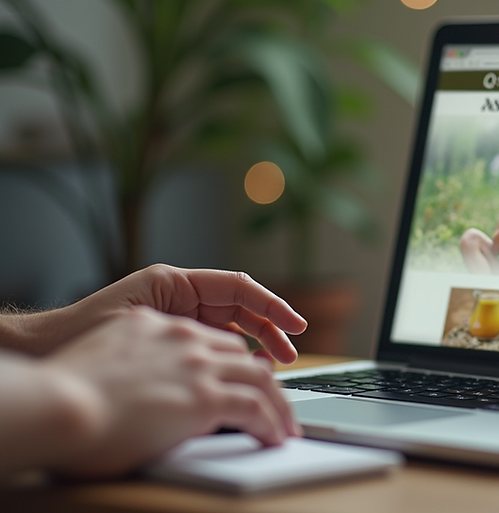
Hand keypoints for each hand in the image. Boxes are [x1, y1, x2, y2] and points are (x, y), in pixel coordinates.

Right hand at [42, 307, 297, 477]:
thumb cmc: (66, 399)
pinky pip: (256, 406)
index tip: (241, 376)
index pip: (209, 337)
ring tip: (284, 426)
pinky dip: (271, 422)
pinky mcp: (206, 395)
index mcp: (154, 325)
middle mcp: (182, 338)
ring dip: (277, 404)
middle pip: (241, 353)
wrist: (59, 407)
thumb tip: (149, 391)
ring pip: (259, 378)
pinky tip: (274, 436)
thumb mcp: (108, 363)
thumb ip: (137, 366)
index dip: (230, 359)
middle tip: (273, 402)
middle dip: (262, 378)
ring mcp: (197, 364)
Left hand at [63, 265, 306, 363]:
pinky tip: (243, 372)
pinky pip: (215, 343)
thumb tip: (234, 353)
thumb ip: (185, 333)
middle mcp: (181, 296)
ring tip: (274, 367)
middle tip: (289, 353)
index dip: (272, 305)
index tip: (295, 325)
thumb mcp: (139, 322)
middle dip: (270, 328)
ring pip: (233, 326)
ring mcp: (179, 317)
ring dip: (256, 344)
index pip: (237, 287)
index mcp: (174, 282)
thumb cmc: (82, 332)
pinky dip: (234, 355)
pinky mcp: (175, 338)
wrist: (47, 351)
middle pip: (241, 308)